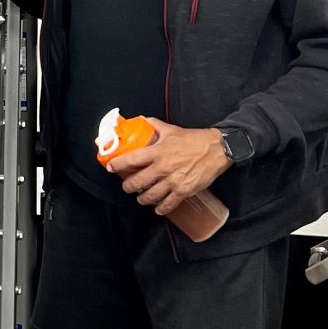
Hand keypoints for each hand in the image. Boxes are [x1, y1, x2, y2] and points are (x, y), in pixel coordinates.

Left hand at [112, 122, 229, 215]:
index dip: (117, 165)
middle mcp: (162, 167)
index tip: (110, 168)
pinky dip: (160, 208)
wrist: (217, 149)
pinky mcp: (184, 191)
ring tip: (140, 197)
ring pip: (149, 195)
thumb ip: (154, 125)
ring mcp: (173, 181)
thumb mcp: (171, 129)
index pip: (130, 160)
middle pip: (136, 182)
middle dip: (127, 186)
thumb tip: (140, 120)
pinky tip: (157, 208)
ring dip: (141, 198)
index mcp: (157, 152)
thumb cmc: (194, 139)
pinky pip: (168, 204)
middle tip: (126, 186)